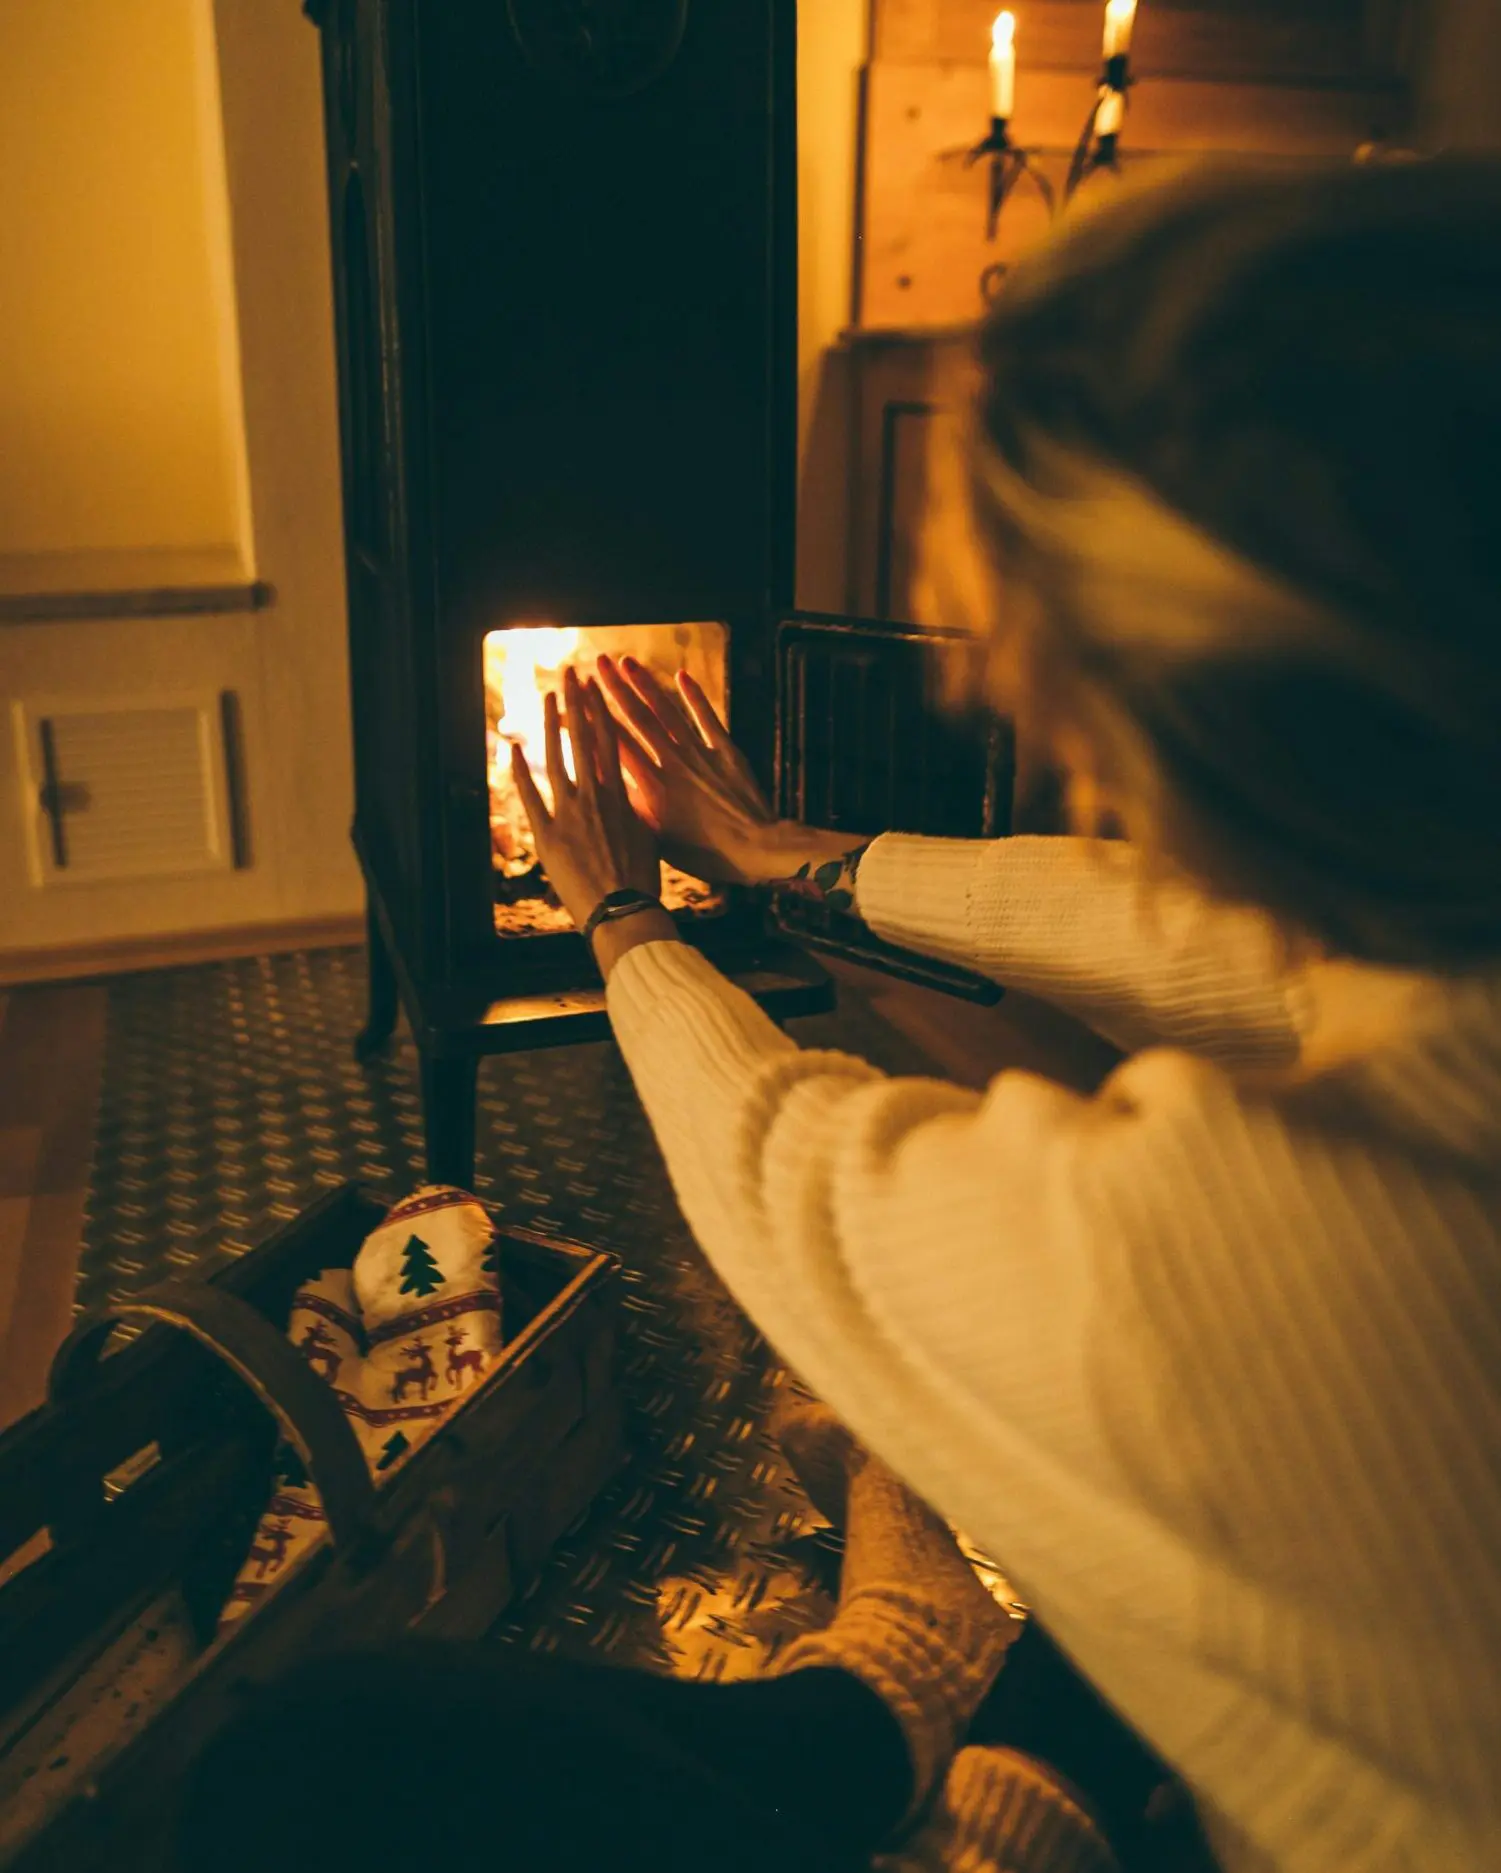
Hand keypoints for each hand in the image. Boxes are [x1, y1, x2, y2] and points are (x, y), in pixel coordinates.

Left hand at [510, 668, 661, 933]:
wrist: (624, 911)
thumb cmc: (642, 880)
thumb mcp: (649, 837)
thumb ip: (636, 810)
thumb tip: (634, 793)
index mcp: (622, 797)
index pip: (611, 742)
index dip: (602, 711)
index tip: (596, 687)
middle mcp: (595, 798)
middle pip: (584, 739)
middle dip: (576, 702)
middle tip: (570, 674)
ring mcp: (568, 814)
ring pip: (556, 758)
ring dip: (550, 725)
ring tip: (546, 698)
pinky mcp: (547, 836)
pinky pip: (529, 796)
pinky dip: (519, 770)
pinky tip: (511, 747)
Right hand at [596, 655, 782, 885]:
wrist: (755, 850)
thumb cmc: (705, 855)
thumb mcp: (660, 840)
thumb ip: (636, 811)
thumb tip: (611, 788)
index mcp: (652, 787)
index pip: (614, 744)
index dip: (592, 719)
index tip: (574, 698)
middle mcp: (673, 763)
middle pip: (637, 718)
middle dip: (613, 688)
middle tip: (594, 663)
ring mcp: (700, 753)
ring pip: (667, 711)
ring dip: (645, 684)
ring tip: (625, 661)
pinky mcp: (726, 751)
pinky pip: (706, 717)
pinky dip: (694, 696)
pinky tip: (681, 675)